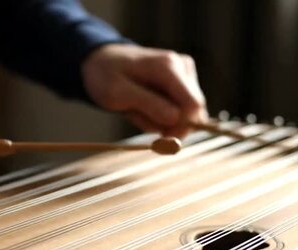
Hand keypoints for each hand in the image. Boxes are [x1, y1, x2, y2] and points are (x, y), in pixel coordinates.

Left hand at [82, 44, 207, 137]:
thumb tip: (176, 118)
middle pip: (192, 113)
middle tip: (138, 116)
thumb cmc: (107, 76)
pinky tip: (146, 109)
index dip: (182, 127)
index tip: (161, 137)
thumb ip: (148, 104)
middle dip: (167, 124)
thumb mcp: (117, 93)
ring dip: (160, 122)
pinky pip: (180, 113)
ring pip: (185, 116)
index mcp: (169, 66)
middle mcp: (183, 67)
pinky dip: (161, 118)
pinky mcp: (183, 85)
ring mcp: (185, 75)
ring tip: (138, 109)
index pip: (193, 105)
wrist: (104, 62)